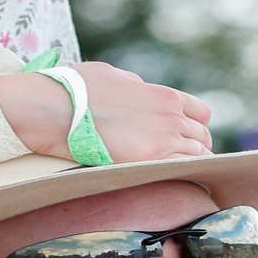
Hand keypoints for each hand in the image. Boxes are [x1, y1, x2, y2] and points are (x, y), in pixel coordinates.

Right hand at [0, 62, 211, 161]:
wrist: (54, 107)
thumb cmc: (76, 88)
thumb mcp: (114, 75)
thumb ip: (136, 87)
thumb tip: (142, 91)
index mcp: (164, 95)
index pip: (201, 114)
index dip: (196, 127)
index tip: (186, 137)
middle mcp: (171, 117)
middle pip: (202, 138)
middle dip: (194, 148)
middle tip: (180, 160)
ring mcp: (163, 140)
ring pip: (197, 156)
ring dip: (189, 164)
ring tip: (176, 174)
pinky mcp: (148, 161)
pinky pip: (182, 170)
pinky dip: (181, 175)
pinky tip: (171, 182)